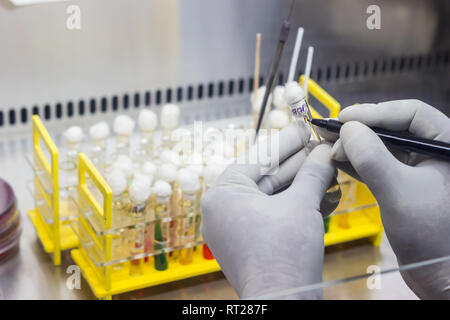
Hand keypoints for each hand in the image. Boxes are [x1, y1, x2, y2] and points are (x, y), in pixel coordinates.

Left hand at [201, 124, 335, 298]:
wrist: (284, 302)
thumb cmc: (282, 257)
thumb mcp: (301, 205)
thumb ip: (313, 173)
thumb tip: (325, 152)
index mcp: (223, 195)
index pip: (258, 157)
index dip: (286, 142)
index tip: (303, 128)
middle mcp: (224, 209)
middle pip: (265, 175)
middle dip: (297, 162)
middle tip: (318, 145)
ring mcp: (236, 226)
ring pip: (272, 194)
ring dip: (300, 181)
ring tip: (324, 163)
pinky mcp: (250, 239)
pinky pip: (273, 211)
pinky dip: (295, 201)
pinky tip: (319, 187)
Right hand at [326, 100, 449, 298]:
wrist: (439, 274)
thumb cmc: (431, 234)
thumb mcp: (399, 191)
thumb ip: (373, 158)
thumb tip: (348, 130)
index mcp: (447, 145)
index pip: (412, 113)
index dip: (376, 112)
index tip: (345, 118)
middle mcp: (434, 152)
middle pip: (394, 128)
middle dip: (361, 130)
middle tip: (331, 133)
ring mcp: (420, 170)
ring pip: (384, 146)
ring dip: (356, 146)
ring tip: (329, 146)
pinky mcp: (405, 186)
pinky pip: (379, 165)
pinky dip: (358, 162)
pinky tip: (338, 161)